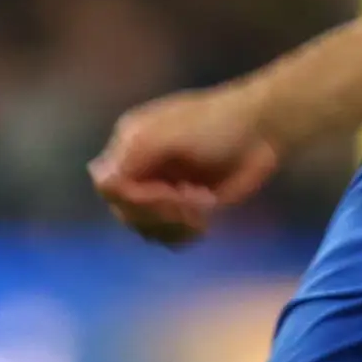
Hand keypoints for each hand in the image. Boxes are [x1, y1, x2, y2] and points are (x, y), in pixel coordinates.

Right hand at [89, 83, 278, 245]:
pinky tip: (204, 223)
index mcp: (130, 146)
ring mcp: (162, 192)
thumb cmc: (215, 124)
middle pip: (127, 213)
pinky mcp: (185, 209)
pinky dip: (184, 236)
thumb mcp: (169, 133)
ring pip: (147, 229)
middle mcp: (141, 171)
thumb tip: (99, 181)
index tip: (166, 192)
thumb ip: (134, 155)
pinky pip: (169, 237)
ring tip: (203, 205)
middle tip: (193, 199)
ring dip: (174, 225)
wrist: (262, 131)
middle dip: (160, 212)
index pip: (109, 187)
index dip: (135, 199)